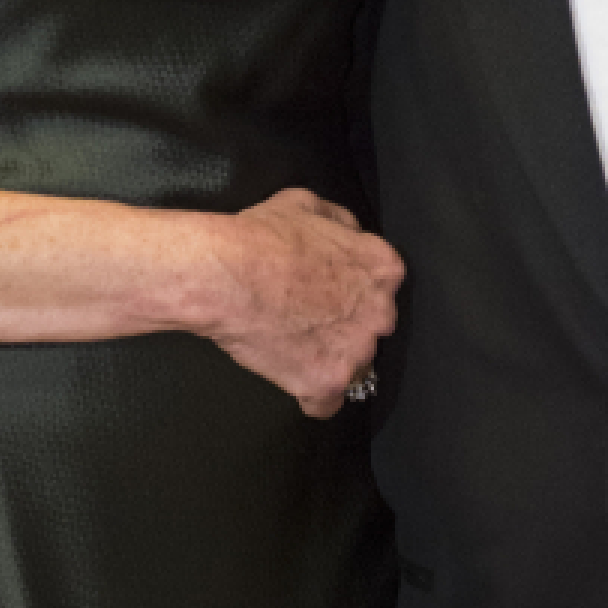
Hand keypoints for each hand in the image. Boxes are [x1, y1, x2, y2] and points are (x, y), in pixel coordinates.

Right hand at [206, 188, 403, 418]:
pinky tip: (293, 378)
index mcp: (382, 269)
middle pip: (372, 330)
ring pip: (353, 366)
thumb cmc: (259, 240)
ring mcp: (355, 351)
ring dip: (328, 360)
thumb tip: (349, 232)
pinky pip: (327, 403)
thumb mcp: (307, 204)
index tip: (331, 294)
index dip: (353, 293)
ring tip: (292, 344)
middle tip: (308, 319)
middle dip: (346, 328)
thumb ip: (341, 222)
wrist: (225, 276)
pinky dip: (311, 396)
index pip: (382, 289)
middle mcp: (379, 313)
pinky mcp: (327, 382)